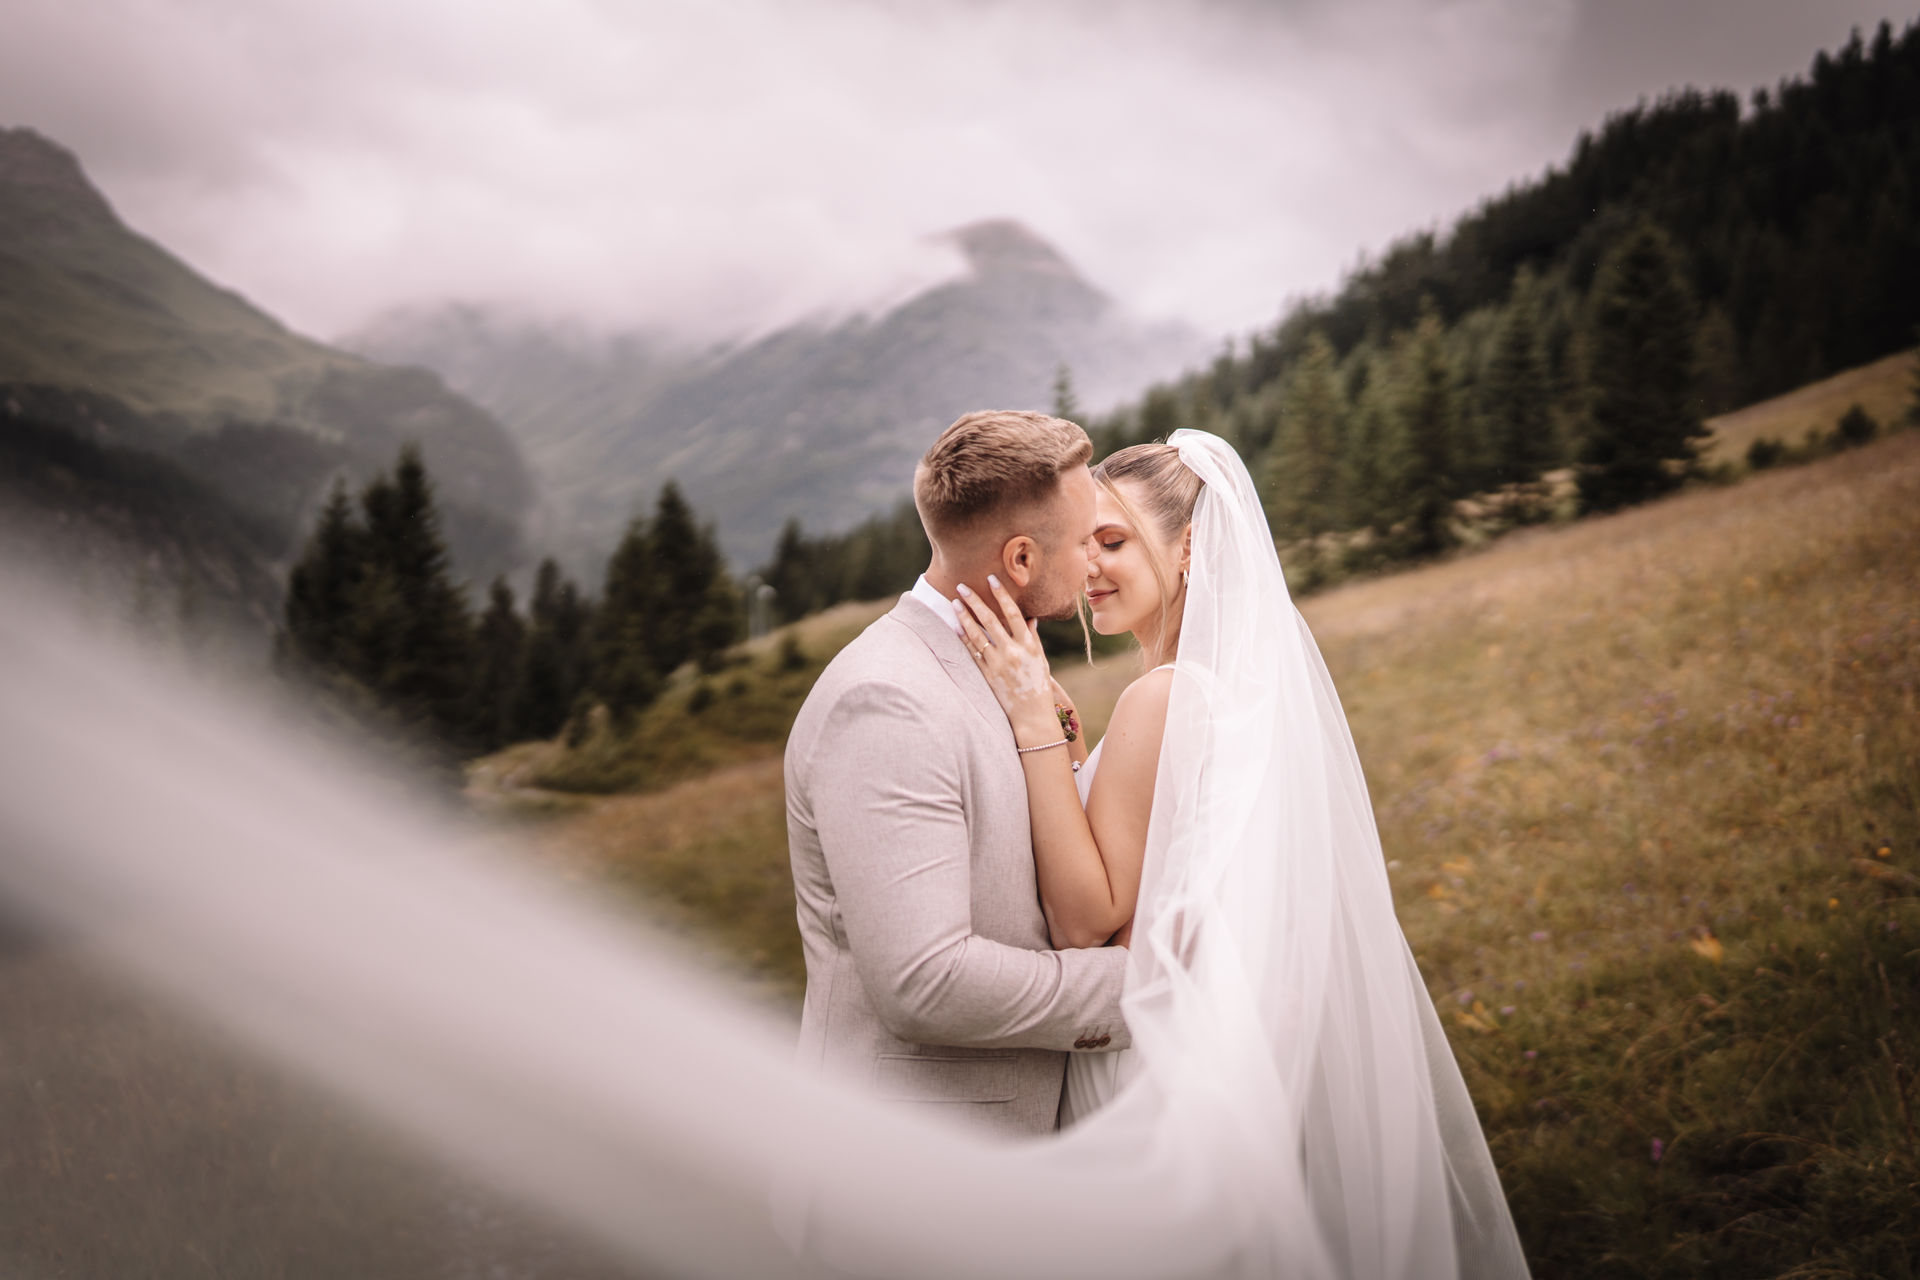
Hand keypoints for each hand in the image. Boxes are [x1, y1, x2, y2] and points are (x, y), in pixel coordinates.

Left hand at [953, 577, 1058, 741]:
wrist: (1032, 716)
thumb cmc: (1038, 686)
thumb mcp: (1040, 659)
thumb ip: (1032, 638)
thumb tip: (1029, 619)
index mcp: (1029, 645)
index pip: (1013, 613)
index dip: (1001, 595)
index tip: (991, 579)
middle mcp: (1013, 652)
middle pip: (990, 621)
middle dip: (975, 601)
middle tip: (962, 586)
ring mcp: (998, 664)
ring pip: (977, 635)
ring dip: (964, 617)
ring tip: (954, 603)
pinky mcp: (987, 676)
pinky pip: (972, 653)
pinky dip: (964, 638)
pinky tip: (956, 627)